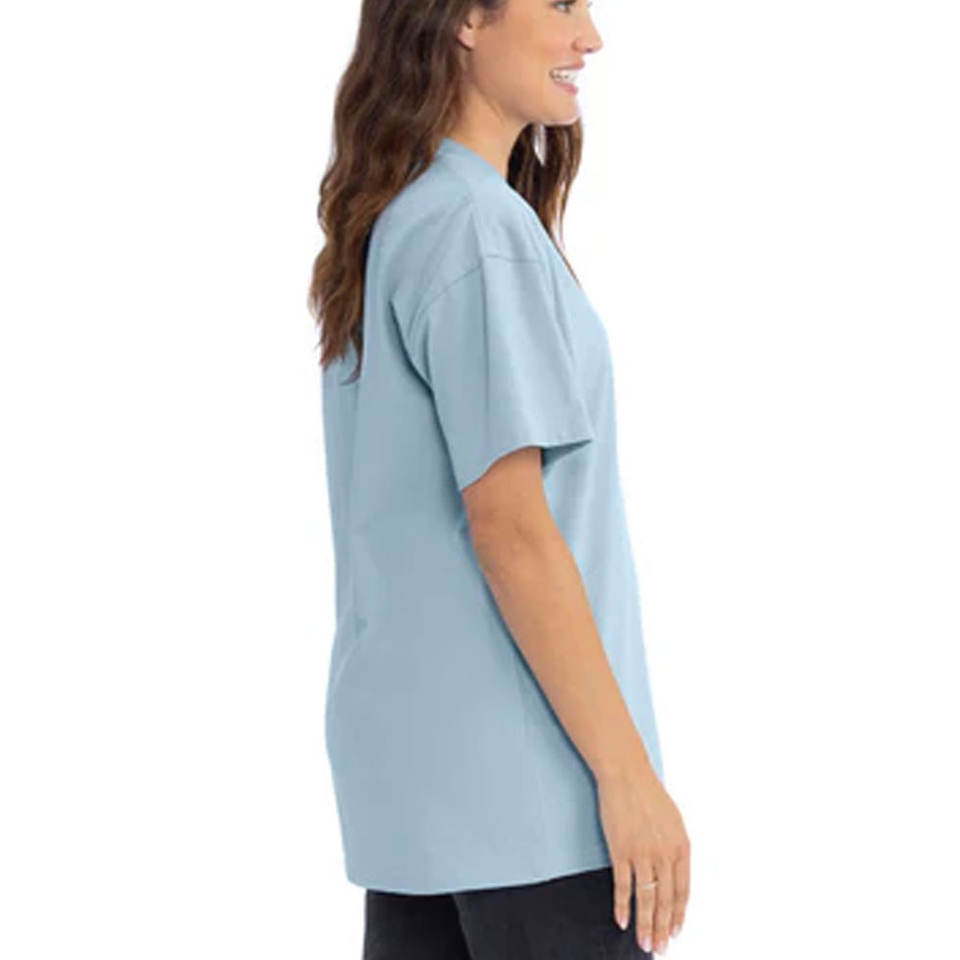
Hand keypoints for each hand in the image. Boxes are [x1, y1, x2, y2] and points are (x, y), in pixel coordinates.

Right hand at [596, 763, 689, 954]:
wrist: (626, 774)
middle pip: (665, 900)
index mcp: (681, 847)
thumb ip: (675, 848)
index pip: (683, 892)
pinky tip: (623, 920)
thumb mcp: (673, 822)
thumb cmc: (648, 794)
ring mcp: (642, 852)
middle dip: (662, 928)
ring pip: (646, 899)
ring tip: (643, 943)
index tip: (675, 933)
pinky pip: (622, 885)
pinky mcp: (621, 849)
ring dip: (645, 925)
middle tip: (659, 948)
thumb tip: (674, 873)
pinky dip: (623, 905)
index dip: (678, 916)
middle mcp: (664, 853)